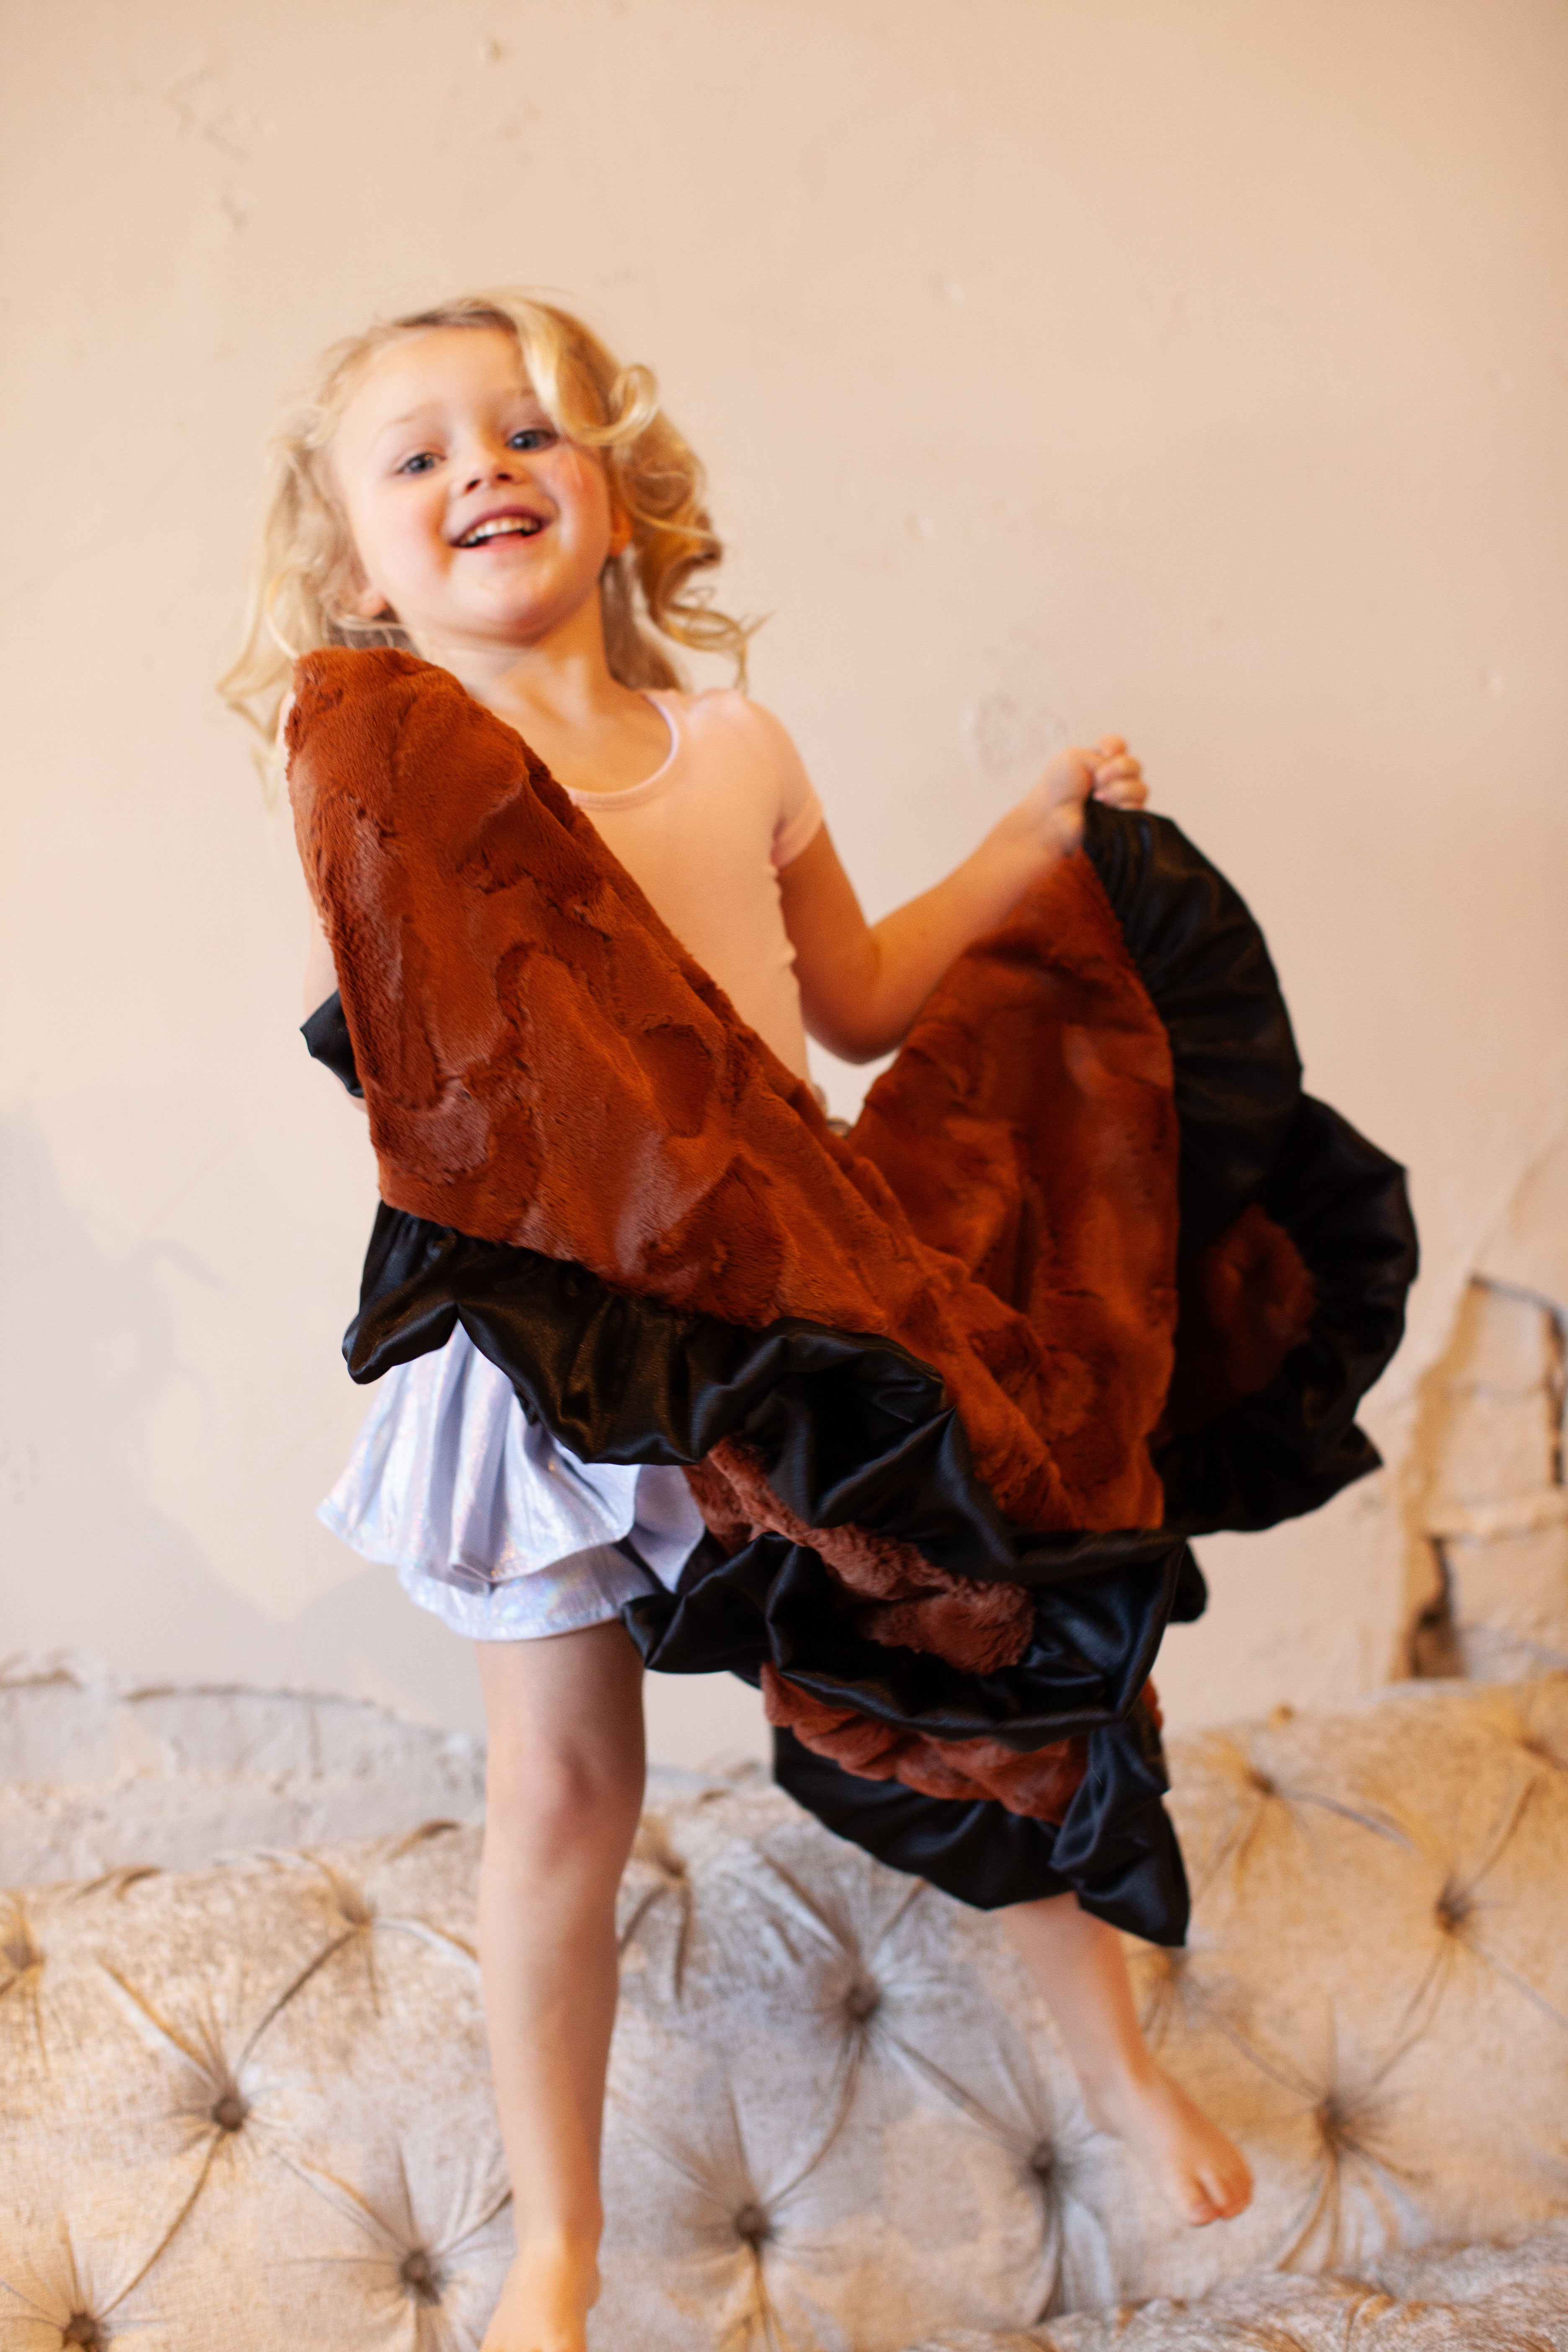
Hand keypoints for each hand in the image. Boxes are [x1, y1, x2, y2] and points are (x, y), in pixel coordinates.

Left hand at [1020, 734, 1149, 859]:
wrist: (1050, 816)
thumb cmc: (1058, 788)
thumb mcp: (1074, 757)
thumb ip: (1102, 755)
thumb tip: (1119, 771)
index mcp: (1100, 761)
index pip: (1120, 747)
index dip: (1115, 746)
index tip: (1105, 752)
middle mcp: (1113, 779)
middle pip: (1135, 766)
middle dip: (1119, 768)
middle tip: (1099, 777)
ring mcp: (1119, 801)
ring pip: (1140, 788)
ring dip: (1120, 789)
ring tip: (1098, 797)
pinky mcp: (1123, 820)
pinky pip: (1138, 808)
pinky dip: (1123, 804)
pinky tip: (1104, 807)